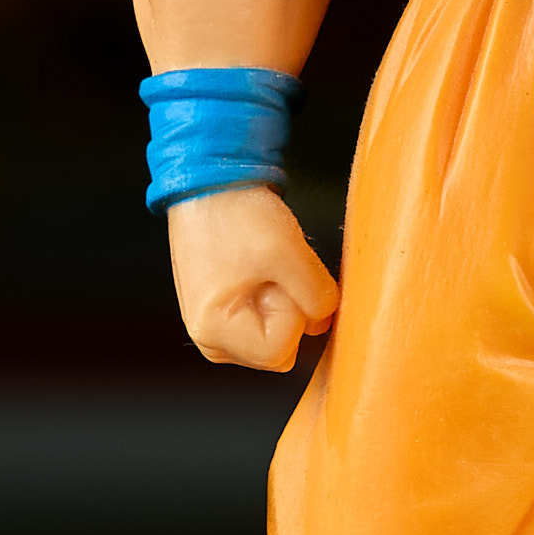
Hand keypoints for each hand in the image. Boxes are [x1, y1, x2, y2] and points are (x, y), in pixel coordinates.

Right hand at [165, 184, 338, 373]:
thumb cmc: (237, 214)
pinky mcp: (223, 314)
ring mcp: (214, 328)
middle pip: (278, 350)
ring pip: (275, 336)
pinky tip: (260, 268)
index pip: (280, 351)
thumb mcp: (288, 254)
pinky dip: (273, 296)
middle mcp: (208, 339)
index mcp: (213, 332)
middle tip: (270, 270)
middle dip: (288, 311)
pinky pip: (266, 319)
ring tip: (263, 267)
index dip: (292, 313)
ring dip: (282, 302)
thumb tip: (325, 322)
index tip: (277, 277)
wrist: (210, 183)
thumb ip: (318, 298)